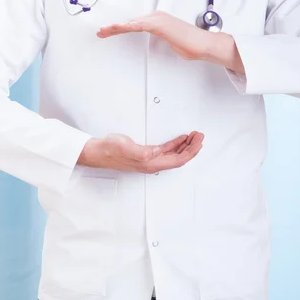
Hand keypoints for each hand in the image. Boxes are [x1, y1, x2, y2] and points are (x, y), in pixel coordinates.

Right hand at [77, 131, 203, 172]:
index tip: (198, 141)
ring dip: (186, 145)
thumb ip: (142, 152)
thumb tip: (155, 153)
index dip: (191, 151)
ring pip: (175, 154)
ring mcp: (150, 158)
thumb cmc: (110, 150)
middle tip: (200, 136)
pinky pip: (167, 149)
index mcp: (151, 163)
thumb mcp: (126, 148)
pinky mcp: (146, 152)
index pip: (178, 160)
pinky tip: (181, 139)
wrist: (99, 150)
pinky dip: (176, 143)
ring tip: (194, 136)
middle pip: (179, 158)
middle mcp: (153, 163)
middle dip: (192, 147)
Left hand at [97, 10, 209, 59]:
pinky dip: (127, 26)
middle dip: (114, 27)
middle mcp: (157, 17)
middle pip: (130, 22)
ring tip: (104, 31)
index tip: (109, 32)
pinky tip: (118, 28)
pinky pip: (139, 25)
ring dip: (116, 27)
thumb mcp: (171, 43)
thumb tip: (157, 44)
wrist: (204, 45)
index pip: (135, 24)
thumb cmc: (191, 45)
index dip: (120, 28)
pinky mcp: (160, 24)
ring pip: (132, 22)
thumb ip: (161, 41)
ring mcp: (158, 19)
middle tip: (101, 32)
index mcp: (159, 20)